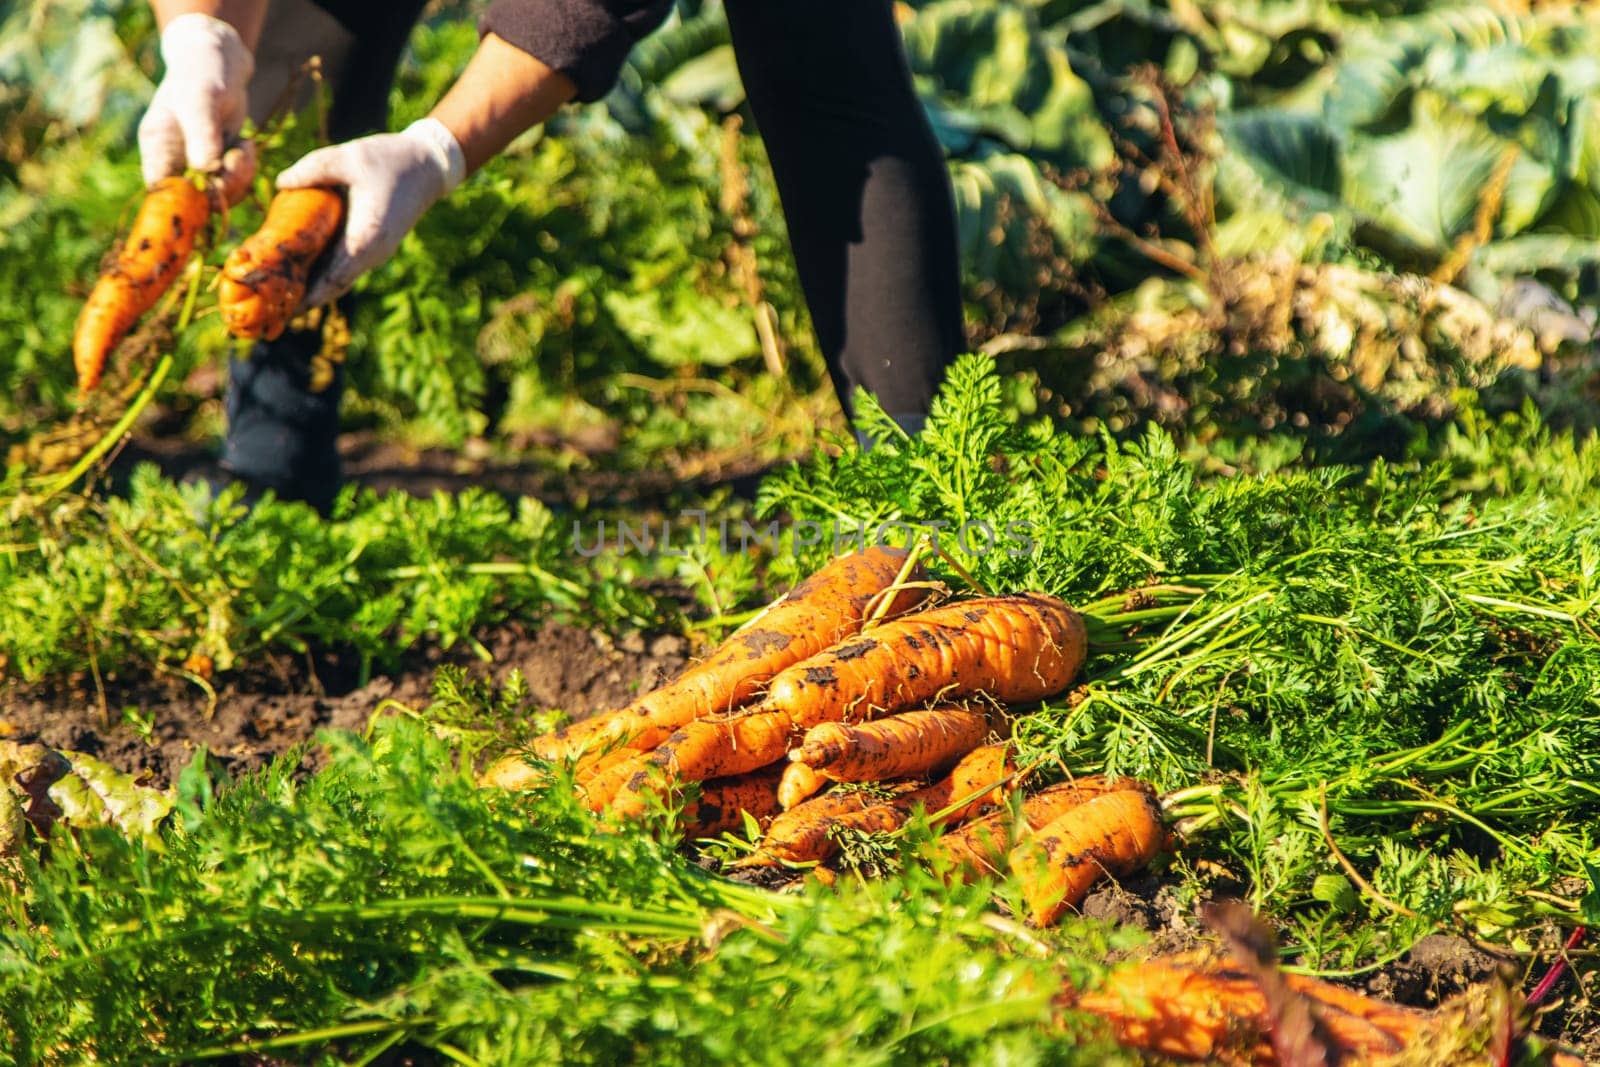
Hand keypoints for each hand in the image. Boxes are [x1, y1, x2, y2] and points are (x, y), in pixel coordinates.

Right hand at [137, 13, 255, 189]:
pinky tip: (246, 144)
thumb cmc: (201, 76)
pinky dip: (246, 170)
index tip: (212, 190)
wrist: (219, 64)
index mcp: (158, 147)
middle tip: (238, 157)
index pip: (161, 190)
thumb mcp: (201, 101)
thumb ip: (202, 135)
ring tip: (244, 146)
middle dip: (223, 187)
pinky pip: (235, 184)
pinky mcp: (218, 165)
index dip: (184, 201)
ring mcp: (196, 165)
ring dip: (240, 178)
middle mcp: (174, 161)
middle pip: (195, 200)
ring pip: (219, 195)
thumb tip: (205, 171)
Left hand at [276, 118, 466, 308]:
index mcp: (367, 237)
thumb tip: (280, 183)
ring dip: (313, 287)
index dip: (308, 296)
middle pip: (334, 286)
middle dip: (305, 298)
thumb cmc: (389, 160)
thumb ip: (311, 169)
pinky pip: (345, 266)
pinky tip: (299, 268)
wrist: (427, 166)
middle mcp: (373, 253)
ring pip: (340, 279)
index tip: (284, 308)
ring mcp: (375, 253)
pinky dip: (323, 273)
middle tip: (272, 307)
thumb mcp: (348, 157)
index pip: (334, 279)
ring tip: (280, 291)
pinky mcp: (374, 247)